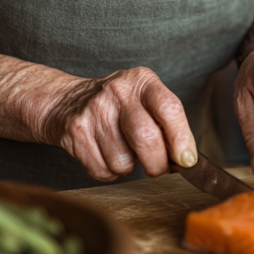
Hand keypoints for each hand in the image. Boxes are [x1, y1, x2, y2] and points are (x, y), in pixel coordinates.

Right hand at [41, 66, 196, 181]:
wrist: (67, 101)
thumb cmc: (118, 106)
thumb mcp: (144, 99)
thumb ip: (167, 124)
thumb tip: (186, 159)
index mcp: (142, 80)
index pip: (169, 108)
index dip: (181, 138)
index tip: (186, 160)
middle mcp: (118, 91)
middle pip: (146, 137)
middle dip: (157, 164)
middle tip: (157, 167)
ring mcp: (94, 111)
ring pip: (123, 161)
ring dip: (129, 168)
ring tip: (125, 154)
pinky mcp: (76, 132)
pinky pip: (102, 170)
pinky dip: (109, 173)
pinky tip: (107, 156)